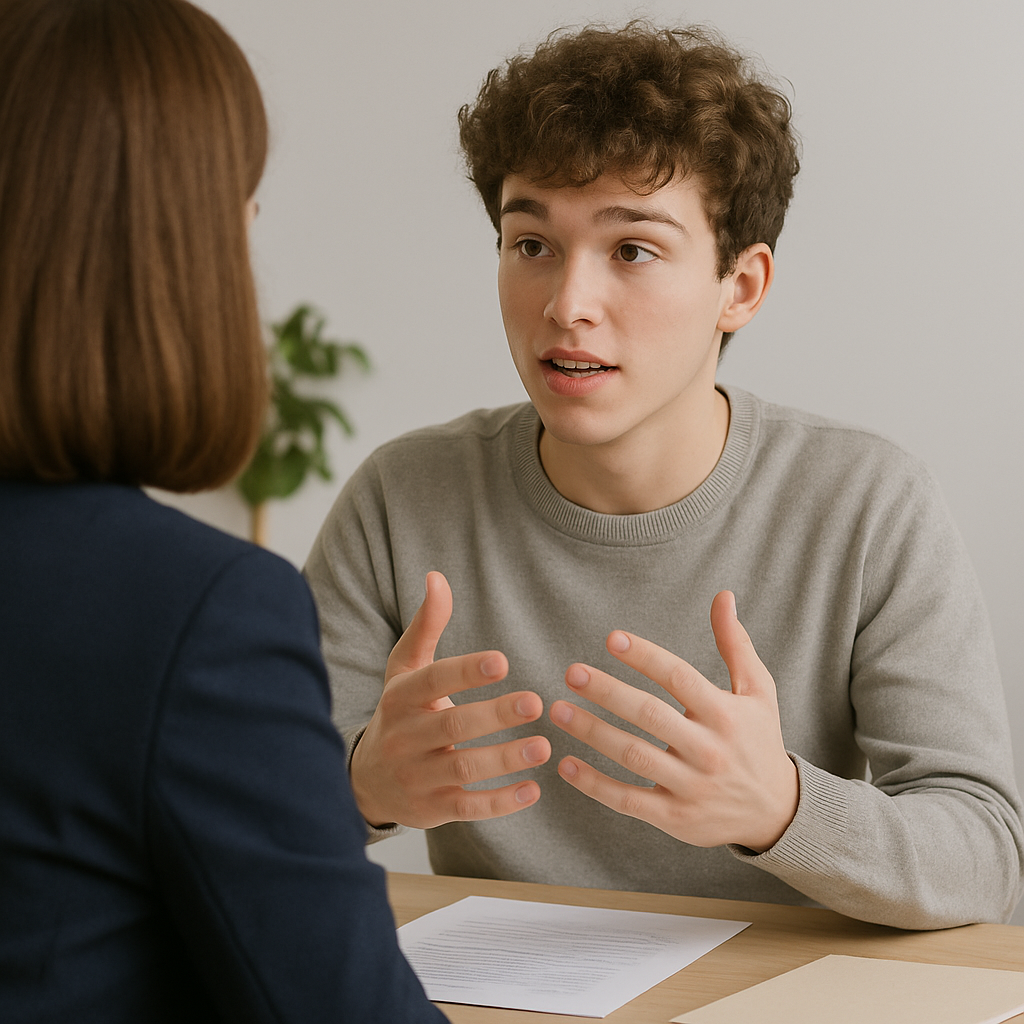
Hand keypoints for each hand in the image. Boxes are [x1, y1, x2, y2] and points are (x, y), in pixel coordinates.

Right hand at [350, 572, 550, 828]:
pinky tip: (533, 789)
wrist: (366, 780)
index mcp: (401, 697)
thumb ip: (426, 626)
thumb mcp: (405, 669)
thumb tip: (437, 577)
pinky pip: (469, 808)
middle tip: (536, 702)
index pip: (433, 681)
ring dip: (505, 760)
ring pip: (463, 769)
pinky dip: (501, 803)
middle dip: (494, 716)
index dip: (466, 671)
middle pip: (452, 726)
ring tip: (543, 746)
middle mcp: (406, 737)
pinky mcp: (433, 809)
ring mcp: (418, 776)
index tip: (503, 660)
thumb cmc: (399, 712)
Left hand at [548, 591, 797, 851]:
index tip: (611, 639)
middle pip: (650, 715)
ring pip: (633, 756)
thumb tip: (722, 596)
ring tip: (558, 710)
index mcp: (726, 714)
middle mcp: (709, 750)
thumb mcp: (758, 691)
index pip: (679, 678)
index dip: (645, 656)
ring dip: (592, 732)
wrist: (777, 812)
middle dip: (607, 692)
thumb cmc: (759, 740)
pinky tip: (566, 765)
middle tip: (571, 673)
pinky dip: (595, 785)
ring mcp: (691, 786)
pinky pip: (628, 801)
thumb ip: (735, 644)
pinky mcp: (675, 818)